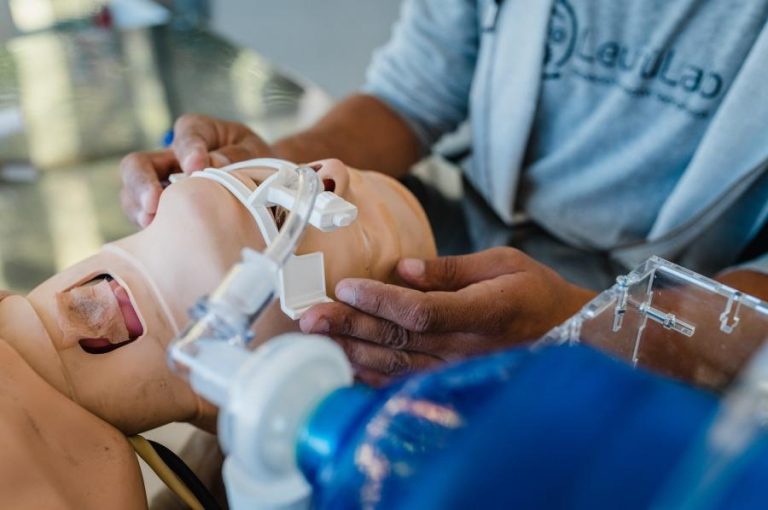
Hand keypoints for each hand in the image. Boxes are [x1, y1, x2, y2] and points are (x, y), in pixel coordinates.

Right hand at [119, 114, 273, 226]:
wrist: (262, 184)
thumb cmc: (255, 163)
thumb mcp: (254, 152)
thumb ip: (236, 156)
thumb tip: (212, 163)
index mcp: (199, 131)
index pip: (187, 134)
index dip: (189, 149)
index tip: (197, 166)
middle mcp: (171, 156)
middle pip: (138, 163)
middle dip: (142, 183)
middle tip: (154, 203)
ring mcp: (160, 184)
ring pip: (133, 192)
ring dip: (139, 208)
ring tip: (151, 222)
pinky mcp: (161, 210)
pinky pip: (144, 217)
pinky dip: (149, 226)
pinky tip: (160, 235)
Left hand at [300, 247, 595, 384]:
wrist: (566, 334)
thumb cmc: (535, 292)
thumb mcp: (502, 264)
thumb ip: (451, 270)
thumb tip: (404, 268)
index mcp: (482, 313)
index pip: (421, 312)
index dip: (381, 301)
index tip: (346, 286)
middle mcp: (466, 348)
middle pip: (398, 340)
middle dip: (350, 326)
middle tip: (310, 318)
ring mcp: (458, 369)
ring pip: (396, 364)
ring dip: (352, 350)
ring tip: (314, 340)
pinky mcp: (452, 379)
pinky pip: (406, 380)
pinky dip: (373, 375)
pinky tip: (345, 365)